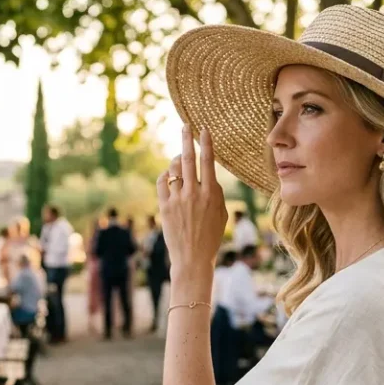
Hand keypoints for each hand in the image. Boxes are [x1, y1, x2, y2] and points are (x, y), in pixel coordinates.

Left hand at [157, 125, 228, 283]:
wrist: (192, 258)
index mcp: (211, 194)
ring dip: (175, 160)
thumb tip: (209, 177)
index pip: (208, 162)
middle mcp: (194, 193)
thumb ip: (217, 193)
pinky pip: (162, 182)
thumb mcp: (221, 215)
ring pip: (174, 169)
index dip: (206, 143)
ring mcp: (177, 199)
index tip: (204, 129)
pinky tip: (168, 175)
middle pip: (188, 159)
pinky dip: (164, 175)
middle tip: (185, 125)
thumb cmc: (210, 237)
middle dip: (187, 139)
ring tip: (178, 159)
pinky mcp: (164, 206)